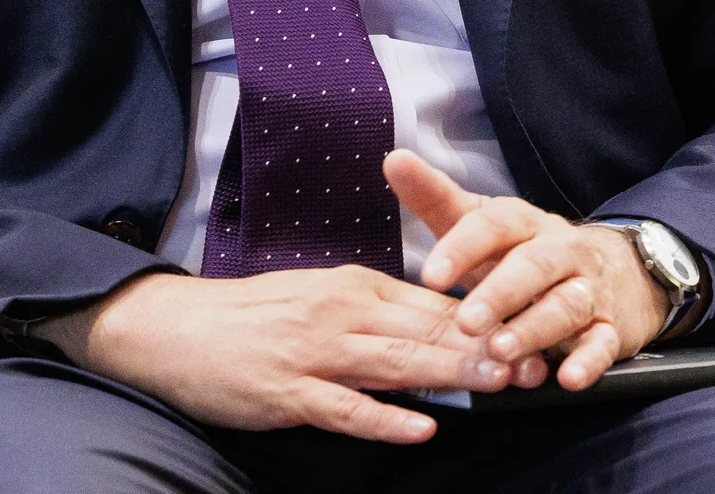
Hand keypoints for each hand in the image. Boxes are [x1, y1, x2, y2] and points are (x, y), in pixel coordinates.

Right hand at [38, 265, 508, 442]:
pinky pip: (346, 409)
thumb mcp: (324, 299)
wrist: (179, 329)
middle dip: (484, 346)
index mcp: (355, 285)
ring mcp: (315, 353)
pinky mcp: (289, 392)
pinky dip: (385, 419)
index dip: (486, 321)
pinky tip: (421, 429)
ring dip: (449, 374)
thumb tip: (438, 332)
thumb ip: (379, 315)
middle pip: (424, 331)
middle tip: (535, 361)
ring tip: (497, 384)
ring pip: (395, 364)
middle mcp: (342, 312)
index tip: (532, 333)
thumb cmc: (257, 317)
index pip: (433, 303)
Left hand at [385, 148, 669, 391]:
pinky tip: (568, 378)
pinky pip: (602, 344)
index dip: (463, 247)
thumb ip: (437, 199)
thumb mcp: (482, 224)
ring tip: (502, 351)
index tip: (430, 273)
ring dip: (535, 328)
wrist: (616, 270)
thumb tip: (394, 159)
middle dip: (500, 293)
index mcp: (523, 223)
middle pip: (534, 264)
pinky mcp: (610, 328)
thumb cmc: (525, 252)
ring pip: (567, 304)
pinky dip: (588, 361)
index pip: (494, 224)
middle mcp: (560, 250)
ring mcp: (588, 288)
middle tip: (466, 322)